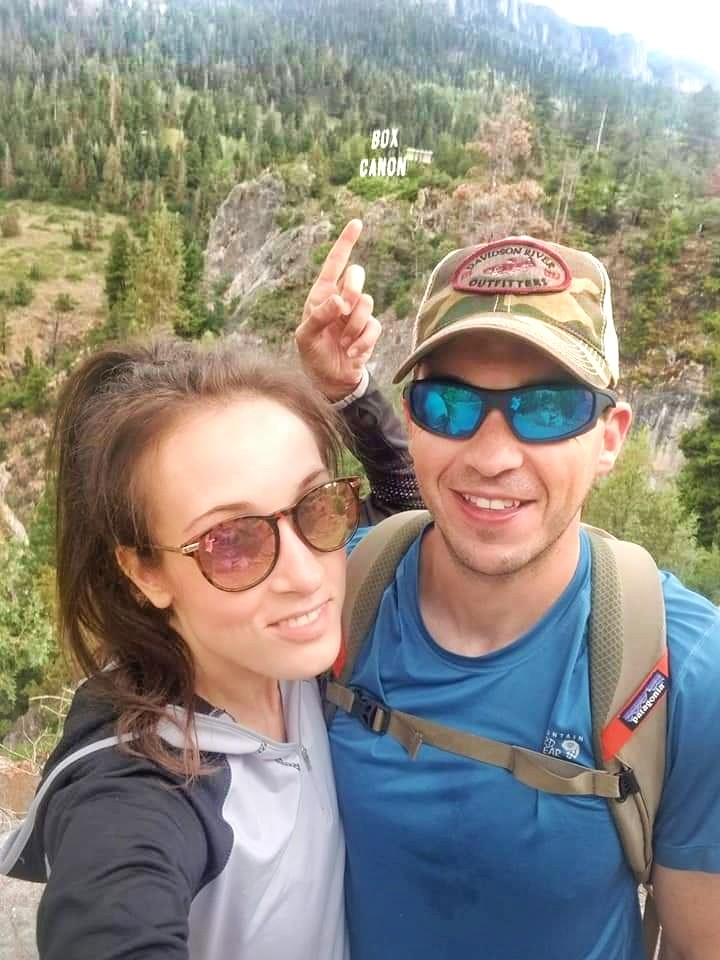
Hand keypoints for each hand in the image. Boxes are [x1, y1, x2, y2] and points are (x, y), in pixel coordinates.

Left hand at [296, 219, 380, 400]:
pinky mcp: (369, 330)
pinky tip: (351, 353)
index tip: (356, 223)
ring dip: (353, 326)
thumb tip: (340, 300)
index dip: (346, 242)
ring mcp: (357, 314)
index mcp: (322, 294)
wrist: (330, 380)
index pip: (335, 262)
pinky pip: (374, 327)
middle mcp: (342, 299)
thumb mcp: (306, 337)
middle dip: (351, 291)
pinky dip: (362, 342)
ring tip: (342, 343)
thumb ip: (320, 316)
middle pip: (356, 277)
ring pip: (366, 303)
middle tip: (342, 312)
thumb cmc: (312, 355)